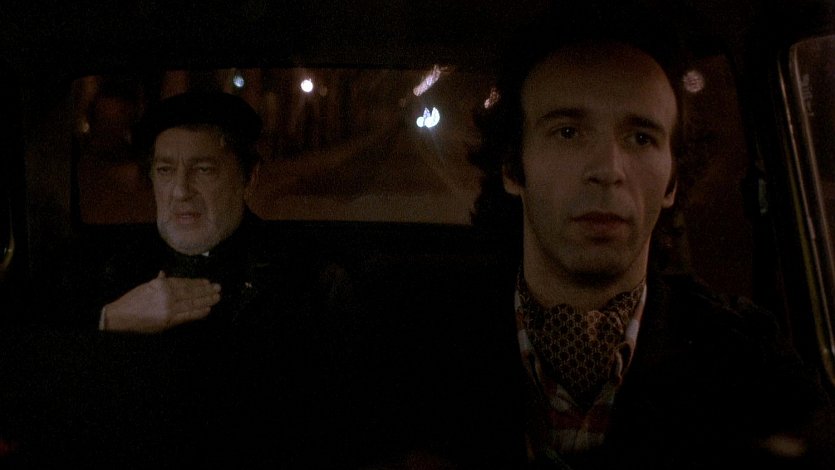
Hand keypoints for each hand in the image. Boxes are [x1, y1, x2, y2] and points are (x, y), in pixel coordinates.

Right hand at [101, 271, 220, 332]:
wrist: (119, 316)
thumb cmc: (131, 301)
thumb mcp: (145, 287)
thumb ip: (158, 281)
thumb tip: (163, 273)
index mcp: (161, 284)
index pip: (184, 283)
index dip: (197, 283)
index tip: (207, 282)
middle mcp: (166, 294)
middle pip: (191, 292)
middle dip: (205, 290)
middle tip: (218, 288)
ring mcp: (168, 307)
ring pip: (192, 302)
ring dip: (206, 300)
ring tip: (217, 297)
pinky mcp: (168, 319)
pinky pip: (187, 315)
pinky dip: (198, 312)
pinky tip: (207, 309)